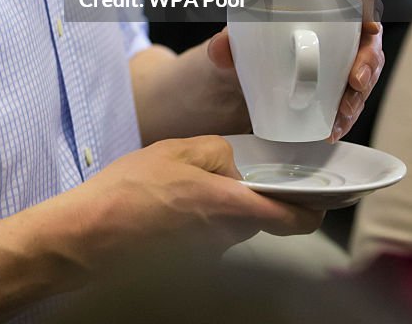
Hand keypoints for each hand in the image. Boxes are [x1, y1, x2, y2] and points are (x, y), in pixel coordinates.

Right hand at [67, 135, 321, 268]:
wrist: (88, 236)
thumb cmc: (131, 193)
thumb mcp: (179, 151)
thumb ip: (219, 153)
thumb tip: (237, 164)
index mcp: (233, 208)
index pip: (296, 220)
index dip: (314, 206)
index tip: (324, 192)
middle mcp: (227, 239)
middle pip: (261, 216)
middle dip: (255, 192)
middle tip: (236, 165)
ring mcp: (207, 253)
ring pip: (232, 223)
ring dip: (224, 201)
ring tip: (188, 176)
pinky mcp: (186, 259)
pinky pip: (207, 231)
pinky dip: (200, 213)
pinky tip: (171, 197)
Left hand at [208, 0, 384, 143]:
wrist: (248, 63)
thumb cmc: (251, 37)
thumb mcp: (238, 36)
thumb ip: (227, 40)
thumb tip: (220, 48)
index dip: (369, 1)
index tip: (369, 26)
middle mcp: (338, 22)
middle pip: (368, 35)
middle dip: (369, 61)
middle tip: (355, 82)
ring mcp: (343, 52)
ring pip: (367, 69)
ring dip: (360, 94)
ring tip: (341, 114)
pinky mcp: (340, 79)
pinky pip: (354, 95)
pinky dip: (347, 113)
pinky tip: (334, 127)